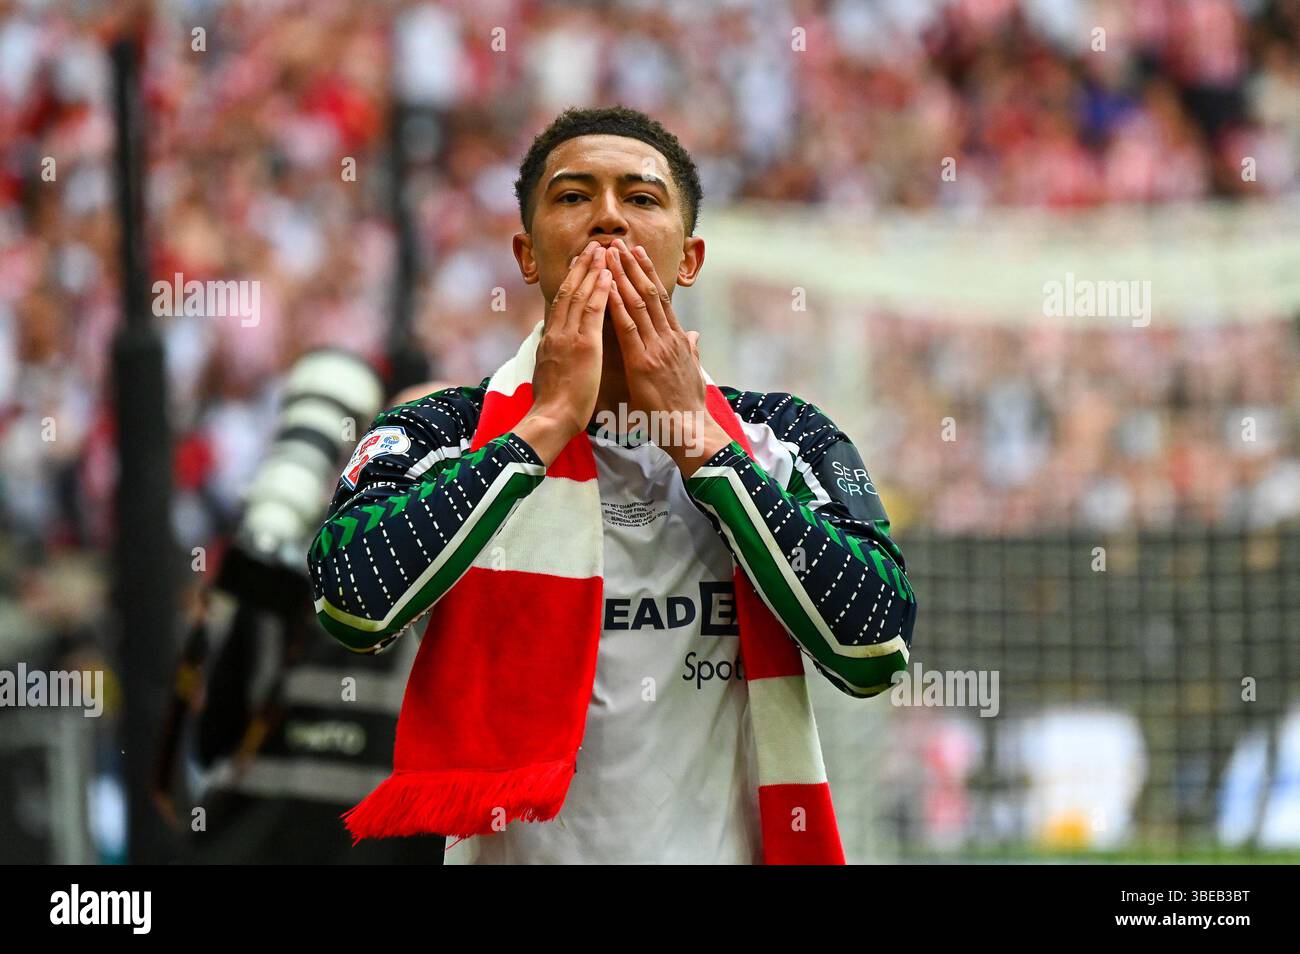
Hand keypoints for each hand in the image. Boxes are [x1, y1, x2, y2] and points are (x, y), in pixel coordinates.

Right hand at [517, 241, 611, 465]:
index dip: (572, 282)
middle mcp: (557, 333)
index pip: (561, 304)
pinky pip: (591, 312)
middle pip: (568, 292)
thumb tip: (556, 353)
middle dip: (581, 268)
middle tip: (592, 247)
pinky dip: (600, 291)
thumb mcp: (551, 375)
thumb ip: (556, 359)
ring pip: (579, 295)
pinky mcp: (582, 346)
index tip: (581, 265)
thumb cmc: (554, 406)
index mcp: (551, 341)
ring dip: (591, 271)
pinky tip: (609, 276)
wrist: (551, 419)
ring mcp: (568, 337)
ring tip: (602, 251)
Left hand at [606, 239, 731, 474]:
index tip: (637, 256)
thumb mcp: (694, 374)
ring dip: (622, 278)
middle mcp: (669, 339)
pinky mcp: (643, 363)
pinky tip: (607, 289)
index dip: (647, 276)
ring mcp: (657, 349)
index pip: (661, 301)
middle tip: (619, 244)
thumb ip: (692, 351)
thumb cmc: (689, 409)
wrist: (691, 432)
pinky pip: (628, 329)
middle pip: (649, 294)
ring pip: (638, 305)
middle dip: (633, 267)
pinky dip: (616, 306)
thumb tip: (695, 335)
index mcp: (678, 341)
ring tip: (610, 256)